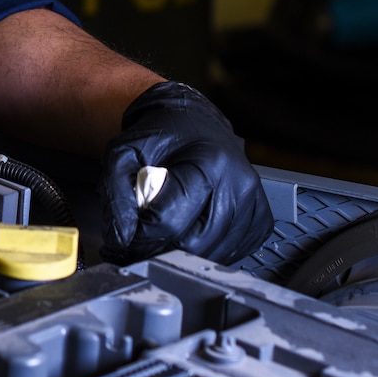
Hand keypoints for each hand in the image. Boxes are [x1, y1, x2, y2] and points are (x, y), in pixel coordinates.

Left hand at [100, 81, 272, 265]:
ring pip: (211, 255)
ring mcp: (253, 202)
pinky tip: (191, 230)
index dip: (140, 236)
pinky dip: (205, 251)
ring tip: (164, 231)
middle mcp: (239, 182)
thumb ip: (116, 195)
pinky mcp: (261, 218)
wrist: (193, 121)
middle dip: (159, 249)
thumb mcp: (124, 152)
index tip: (125, 236)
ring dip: (181, 252)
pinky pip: (231, 253)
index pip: (169, 222)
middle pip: (192, 245)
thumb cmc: (160, 136)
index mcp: (209, 162)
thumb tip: (121, 239)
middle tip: (141, 239)